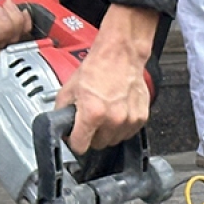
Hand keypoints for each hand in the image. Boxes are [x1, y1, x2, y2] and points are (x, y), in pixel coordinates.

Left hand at [54, 4, 159, 152]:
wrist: (120, 56)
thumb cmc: (98, 68)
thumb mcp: (69, 89)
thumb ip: (62, 111)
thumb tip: (62, 125)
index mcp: (92, 114)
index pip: (80, 146)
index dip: (75, 142)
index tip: (75, 138)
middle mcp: (113, 120)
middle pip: (99, 145)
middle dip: (92, 136)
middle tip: (91, 121)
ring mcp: (129, 120)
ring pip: (115, 140)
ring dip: (108, 133)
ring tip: (105, 115)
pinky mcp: (141, 117)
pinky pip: (129, 133)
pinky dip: (122, 127)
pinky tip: (117, 112)